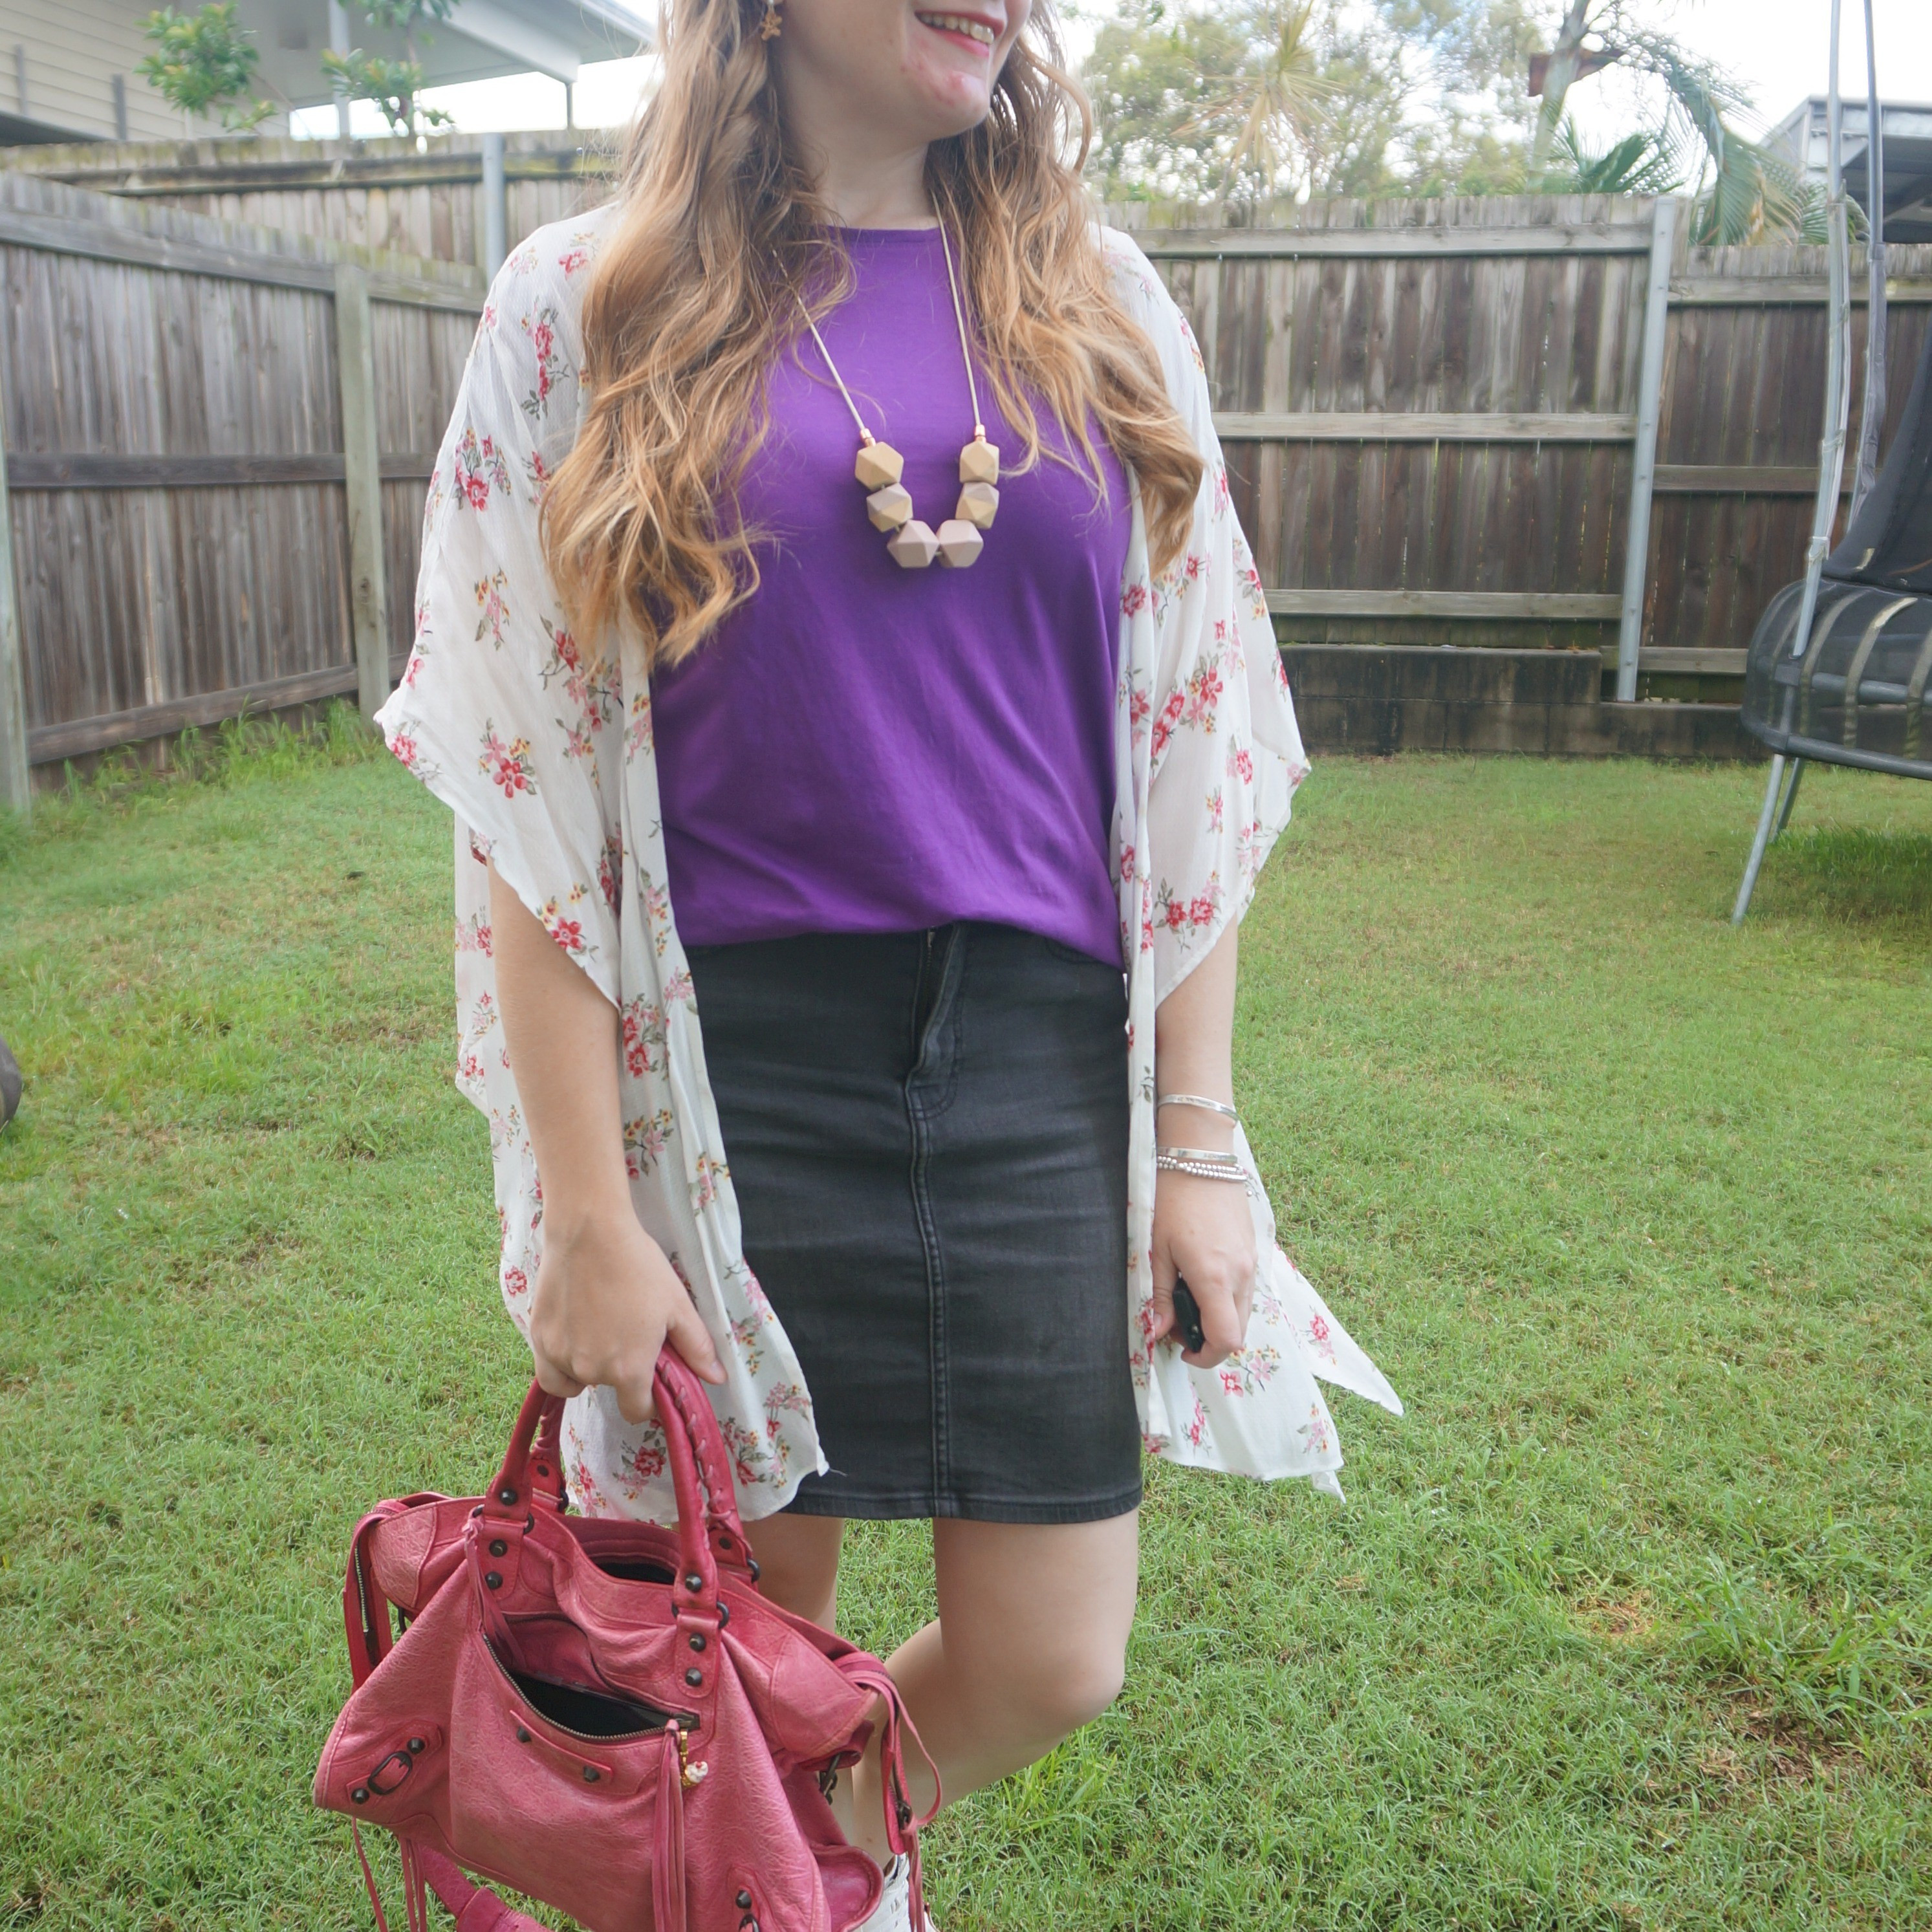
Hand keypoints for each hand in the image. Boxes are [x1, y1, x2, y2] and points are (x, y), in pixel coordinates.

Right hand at [528, 1203, 725, 1424]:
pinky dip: (560, 1362)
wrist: (590, 1232)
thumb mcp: (677, 1306)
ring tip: (599, 1332)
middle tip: (627, 1336)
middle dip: (620, 1372)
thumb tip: (717, 1379)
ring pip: (576, 1381)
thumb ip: (696, 1348)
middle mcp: (591, 1371)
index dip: (647, 1402)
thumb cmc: (638, 1267)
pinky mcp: (538, 1338)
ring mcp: (559, 1356)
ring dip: (589, 1368)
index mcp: (628, 1370)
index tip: (650, 1381)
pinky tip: (573, 1335)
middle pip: (608, 1389)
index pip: (636, 1411)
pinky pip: (550, 1369)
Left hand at [1149, 1169, 1256, 1368]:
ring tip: (1186, 1297)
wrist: (1201, 1158)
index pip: (1226, 1339)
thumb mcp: (1157, 1250)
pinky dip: (1227, 1299)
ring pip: (1244, 1312)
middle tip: (1178, 1322)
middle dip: (1210, 1339)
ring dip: (1219, 1319)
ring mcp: (1252, 1263)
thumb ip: (1159, 1295)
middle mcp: (1241, 1275)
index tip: (1182, 1348)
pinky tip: (1201, 1279)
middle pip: (1238, 1332)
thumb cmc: (1173, 1201)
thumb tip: (1157, 1332)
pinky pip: (1245, 1291)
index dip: (1206, 1356)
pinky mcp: (1254, 1251)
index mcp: (1215, 1277)